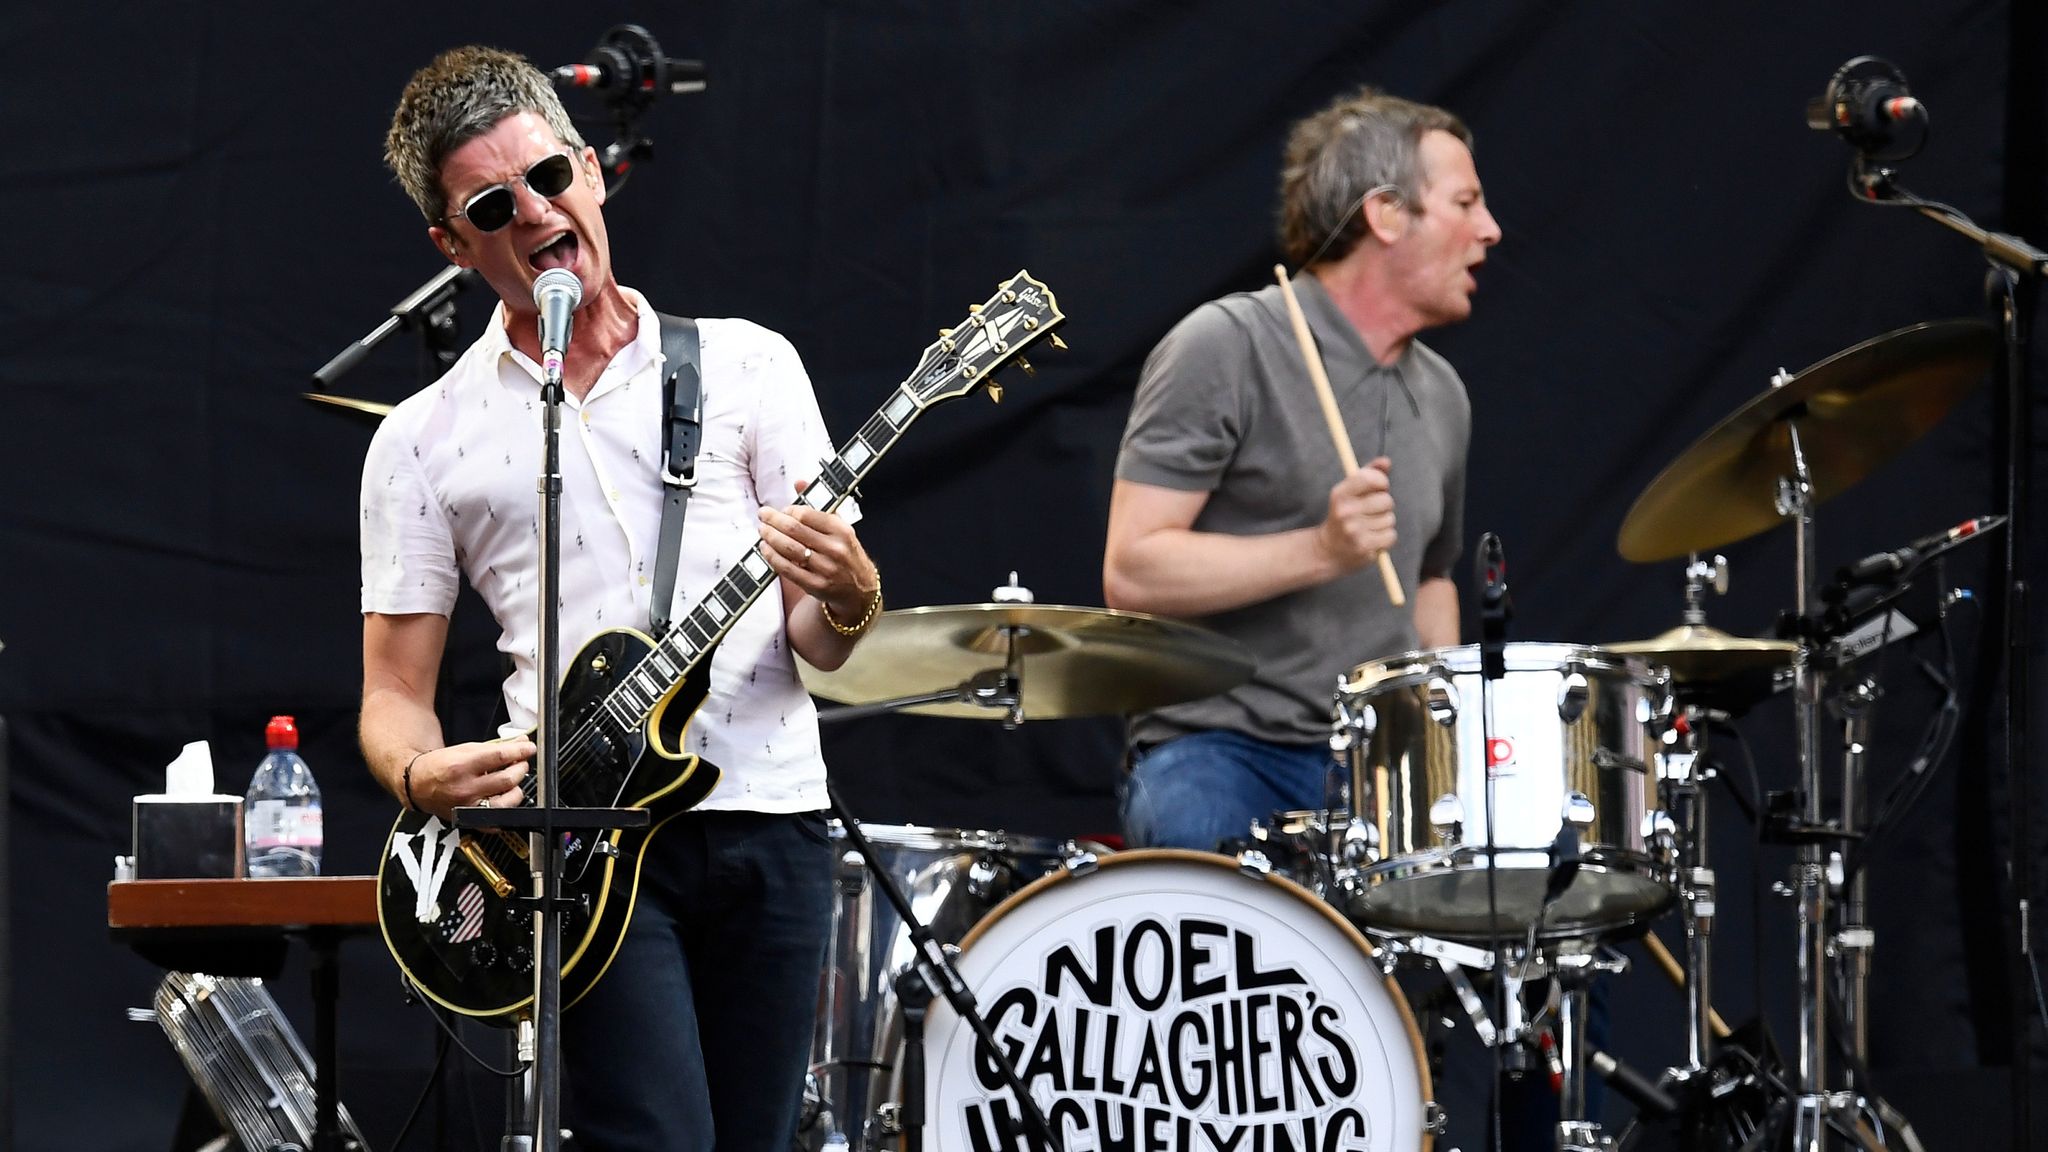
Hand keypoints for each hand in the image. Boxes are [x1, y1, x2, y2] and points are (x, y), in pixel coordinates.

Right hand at [408, 738, 532, 822]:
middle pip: (507, 779)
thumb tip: (520, 742)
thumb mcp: (466, 749)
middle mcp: (464, 788)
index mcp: (462, 766)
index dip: (520, 751)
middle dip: (520, 769)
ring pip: (506, 802)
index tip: (529, 748)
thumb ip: (495, 746)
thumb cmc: (439, 766)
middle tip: (520, 763)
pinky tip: (505, 800)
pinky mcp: (469, 820)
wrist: (417, 784)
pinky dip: (507, 811)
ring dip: (516, 789)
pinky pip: (496, 822)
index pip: (500, 757)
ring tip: (512, 782)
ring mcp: (467, 806)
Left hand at [757, 480, 879, 621]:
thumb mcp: (840, 526)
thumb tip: (799, 483)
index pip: (807, 514)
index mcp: (841, 530)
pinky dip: (773, 557)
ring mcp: (826, 569)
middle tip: (763, 516)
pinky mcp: (816, 585)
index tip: (782, 510)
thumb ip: (819, 505)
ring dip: (770, 538)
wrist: (860, 589)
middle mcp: (835, 549)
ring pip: (789, 549)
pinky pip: (788, 569)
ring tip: (762, 531)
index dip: (789, 510)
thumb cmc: (846, 554)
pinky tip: (765, 549)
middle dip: (774, 521)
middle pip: (795, 530)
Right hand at [1315, 456, 1396, 572]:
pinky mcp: (1363, 546)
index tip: (1380, 488)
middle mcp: (1345, 511)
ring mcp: (1354, 530)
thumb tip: (1386, 462)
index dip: (1382, 482)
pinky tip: (1373, 539)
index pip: (1371, 478)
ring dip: (1384, 523)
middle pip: (1386, 500)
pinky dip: (1386, 538)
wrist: (1327, 549)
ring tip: (1369, 527)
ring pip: (1390, 519)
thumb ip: (1368, 474)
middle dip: (1384, 506)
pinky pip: (1390, 536)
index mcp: (1340, 494)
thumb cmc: (1343, 515)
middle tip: (1372, 512)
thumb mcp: (1349, 492)